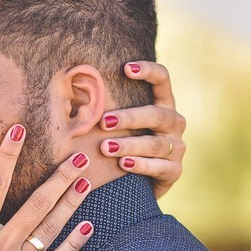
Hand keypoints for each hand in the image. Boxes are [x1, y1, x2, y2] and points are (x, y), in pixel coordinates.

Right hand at [0, 124, 94, 250]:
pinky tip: (88, 226)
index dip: (7, 155)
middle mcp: (2, 246)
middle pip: (36, 204)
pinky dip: (74, 244)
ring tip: (87, 181)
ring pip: (51, 228)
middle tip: (79, 156)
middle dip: (59, 178)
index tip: (18, 130)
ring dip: (71, 203)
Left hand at [100, 61, 186, 197]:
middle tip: (103, 121)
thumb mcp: (120, 126)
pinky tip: (123, 164)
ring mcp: (177, 147)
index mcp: (163, 104)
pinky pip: (159, 167)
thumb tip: (73, 91)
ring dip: (129, 145)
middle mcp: (174, 122)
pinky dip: (140, 165)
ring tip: (105, 148)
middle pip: (157, 115)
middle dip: (129, 118)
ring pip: (155, 144)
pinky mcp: (175, 171)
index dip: (149, 71)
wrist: (142, 182)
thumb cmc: (124, 145)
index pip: (163, 80)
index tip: (125, 68)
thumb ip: (108, 110)